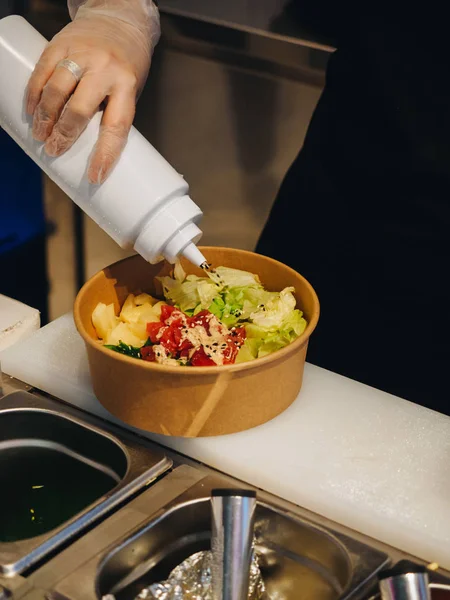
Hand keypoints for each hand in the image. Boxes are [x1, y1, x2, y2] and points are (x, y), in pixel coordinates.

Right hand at [26, 3, 157, 183]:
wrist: (117, 19)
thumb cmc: (127, 63)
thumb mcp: (130, 89)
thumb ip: (110, 112)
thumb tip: (91, 148)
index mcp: (127, 85)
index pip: (116, 127)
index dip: (104, 155)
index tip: (95, 177)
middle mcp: (105, 69)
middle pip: (79, 110)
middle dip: (64, 136)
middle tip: (54, 150)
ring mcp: (81, 55)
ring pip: (56, 92)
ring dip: (45, 119)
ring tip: (40, 135)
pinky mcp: (60, 44)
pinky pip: (42, 73)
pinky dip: (34, 95)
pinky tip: (32, 111)